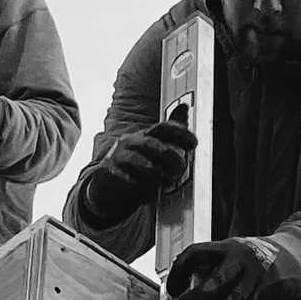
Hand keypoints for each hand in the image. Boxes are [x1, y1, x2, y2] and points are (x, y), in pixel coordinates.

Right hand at [74, 119, 197, 222]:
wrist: (106, 181)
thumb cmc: (135, 163)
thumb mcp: (153, 147)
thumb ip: (170, 132)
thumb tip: (184, 106)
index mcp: (144, 135)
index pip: (163, 128)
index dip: (180, 134)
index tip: (194, 144)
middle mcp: (131, 142)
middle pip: (152, 144)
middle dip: (169, 155)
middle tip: (181, 167)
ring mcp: (118, 156)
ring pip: (138, 161)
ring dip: (155, 173)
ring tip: (165, 182)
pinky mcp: (107, 172)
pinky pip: (124, 179)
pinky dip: (137, 186)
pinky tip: (147, 193)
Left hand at [164, 235, 300, 299]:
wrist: (292, 258)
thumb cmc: (250, 262)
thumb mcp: (228, 256)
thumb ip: (206, 268)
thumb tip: (177, 290)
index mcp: (225, 248)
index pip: (195, 254)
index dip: (178, 272)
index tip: (172, 289)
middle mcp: (240, 261)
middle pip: (216, 280)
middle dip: (197, 298)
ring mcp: (253, 279)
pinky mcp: (262, 297)